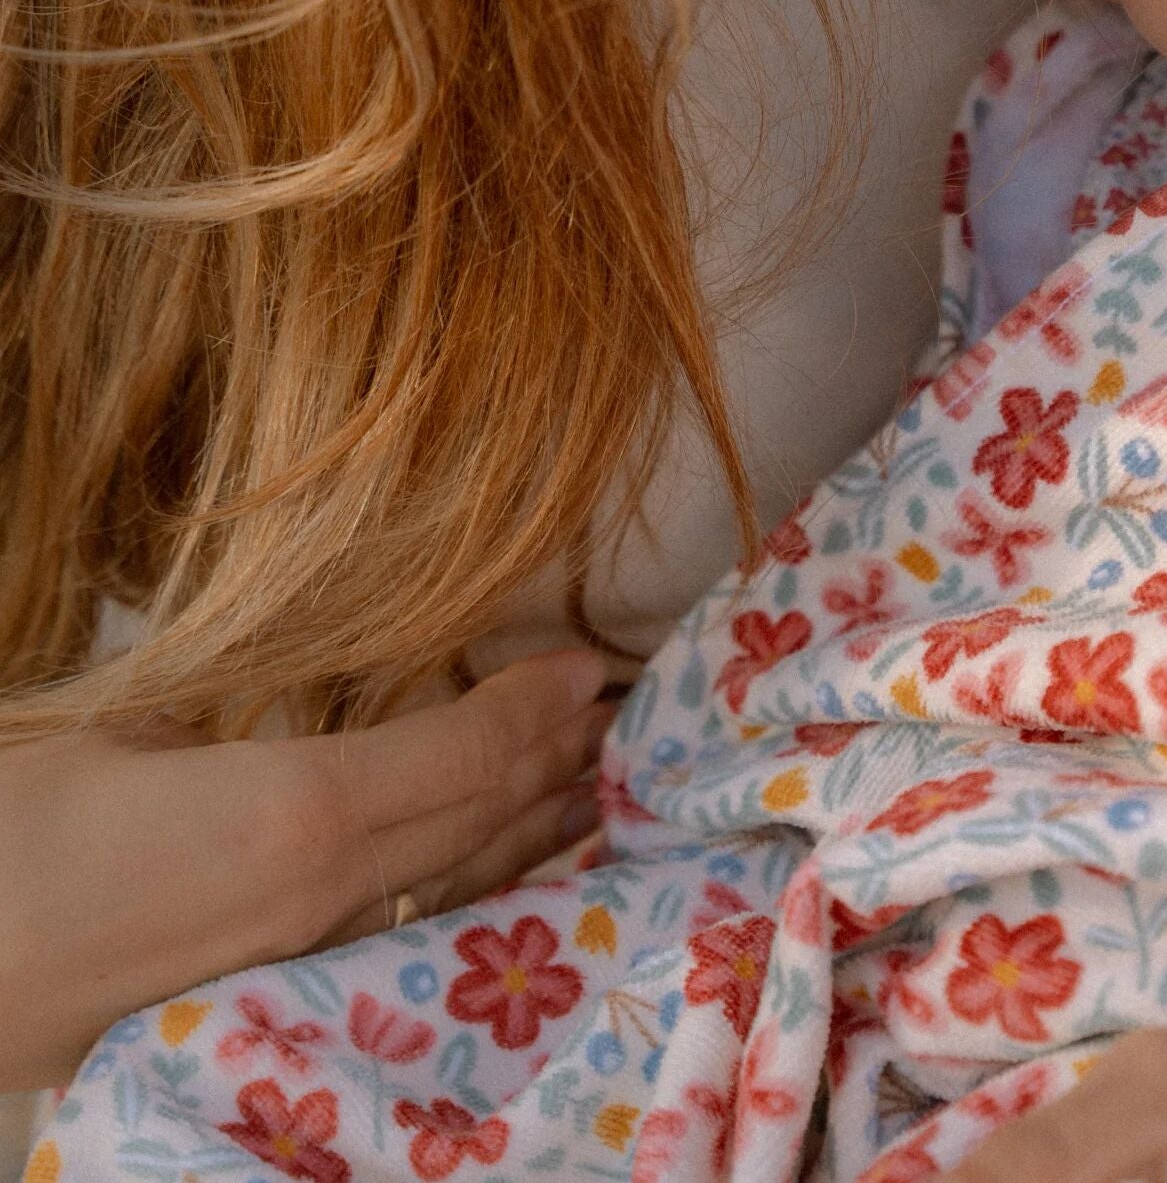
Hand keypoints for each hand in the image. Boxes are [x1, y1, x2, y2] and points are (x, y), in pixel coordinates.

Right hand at [0, 650, 614, 1090]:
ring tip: (592, 787)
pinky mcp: (275, 989)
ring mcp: (305, 952)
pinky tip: (498, 869)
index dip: (529, 708)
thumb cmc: (10, 844)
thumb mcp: (119, 740)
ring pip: (450, 879)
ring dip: (529, 827)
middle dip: (551, 761)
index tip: (585, 667)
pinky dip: (469, 882)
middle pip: (474, 817)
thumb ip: (218, 722)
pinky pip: (402, 924)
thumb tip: (263, 706)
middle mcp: (326, 892)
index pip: (458, 754)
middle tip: (615, 715)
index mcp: (300, 811)